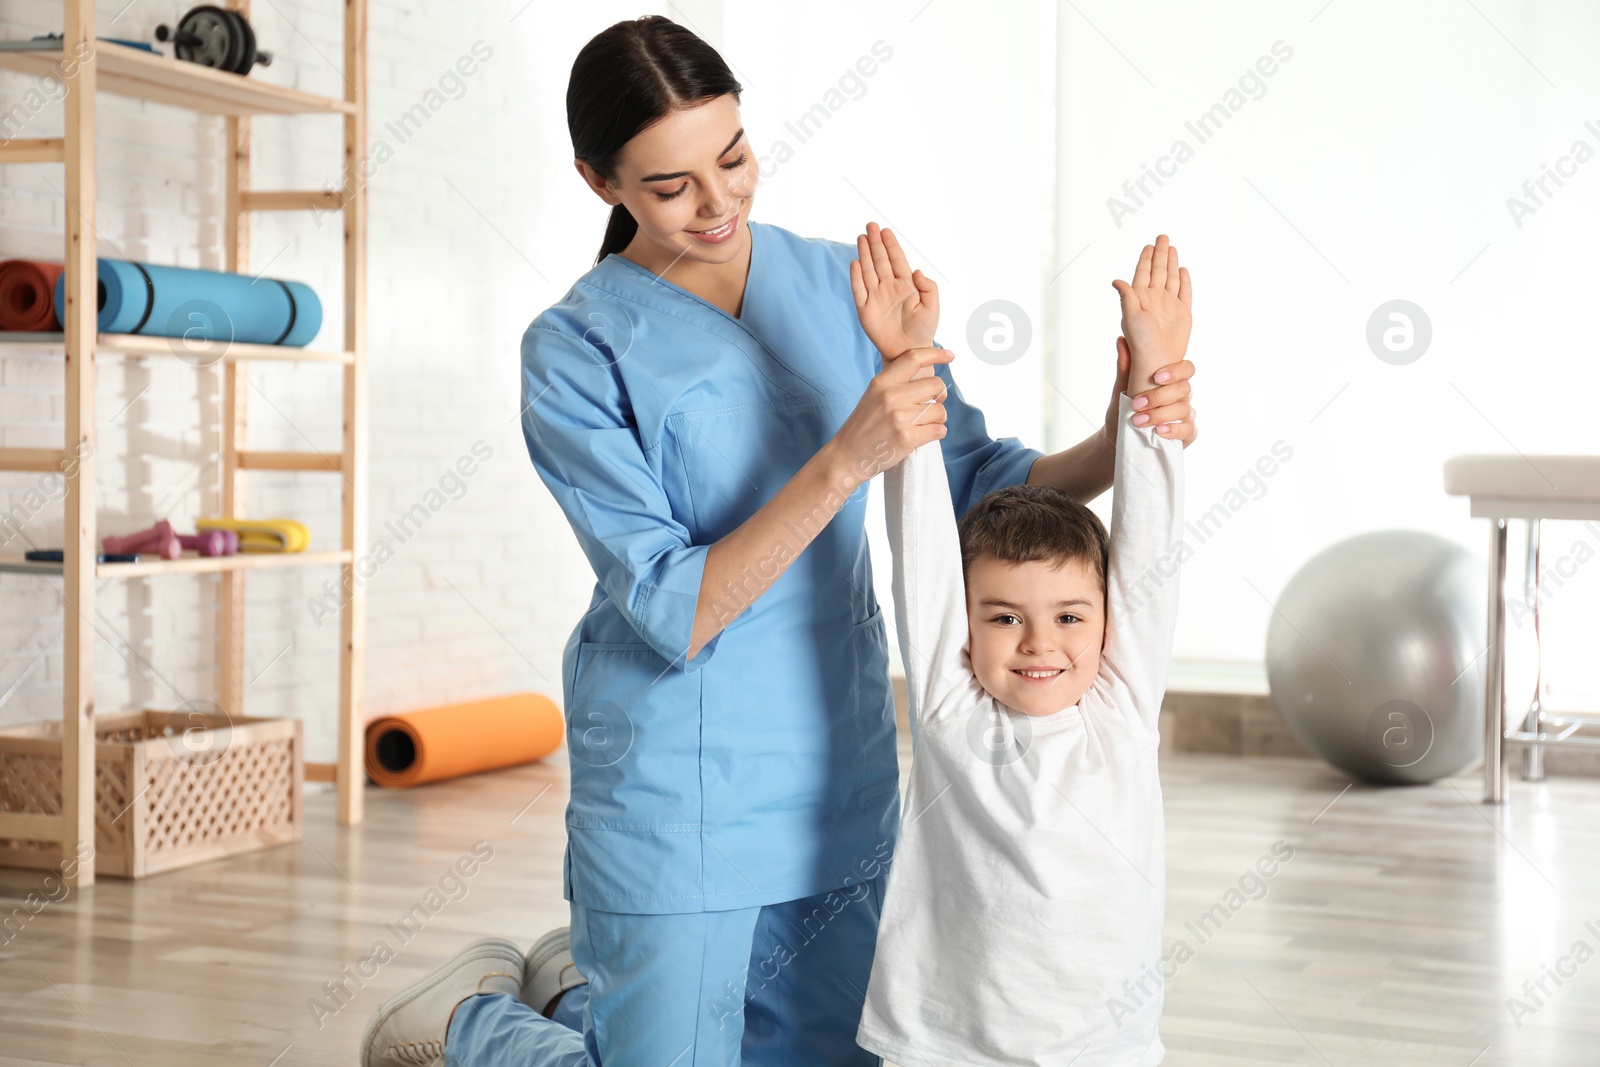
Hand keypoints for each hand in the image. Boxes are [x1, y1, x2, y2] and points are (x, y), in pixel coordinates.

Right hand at [828, 346, 952, 477]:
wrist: (846, 456)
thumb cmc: (863, 426)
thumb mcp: (873, 395)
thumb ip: (896, 383)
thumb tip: (930, 378)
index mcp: (882, 382)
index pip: (914, 357)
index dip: (936, 354)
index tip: (950, 355)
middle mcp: (891, 396)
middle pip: (936, 385)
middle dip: (939, 397)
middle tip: (930, 406)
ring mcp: (900, 417)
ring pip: (940, 410)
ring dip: (937, 419)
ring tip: (921, 425)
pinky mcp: (907, 438)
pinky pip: (939, 430)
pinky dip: (936, 433)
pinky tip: (922, 436)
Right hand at [850, 221, 938, 361]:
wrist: (909, 351)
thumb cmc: (923, 330)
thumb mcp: (933, 307)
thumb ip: (928, 287)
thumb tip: (916, 271)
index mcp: (906, 285)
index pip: (897, 260)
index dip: (891, 245)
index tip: (885, 230)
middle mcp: (889, 288)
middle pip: (880, 261)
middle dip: (875, 243)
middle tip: (871, 225)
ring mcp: (876, 297)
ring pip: (868, 271)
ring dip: (864, 254)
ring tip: (861, 237)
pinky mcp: (865, 309)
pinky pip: (859, 290)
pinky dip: (856, 277)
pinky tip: (855, 263)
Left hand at [1104, 335, 1197, 447]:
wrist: (1118, 439)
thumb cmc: (1123, 411)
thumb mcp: (1121, 390)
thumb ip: (1126, 368)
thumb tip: (1121, 340)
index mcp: (1170, 382)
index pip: (1186, 369)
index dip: (1176, 371)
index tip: (1156, 377)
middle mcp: (1180, 397)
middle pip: (1184, 389)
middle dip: (1160, 396)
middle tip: (1137, 403)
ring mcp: (1185, 415)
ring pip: (1185, 409)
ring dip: (1160, 414)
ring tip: (1138, 420)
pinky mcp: (1186, 434)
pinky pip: (1189, 430)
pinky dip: (1175, 430)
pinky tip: (1159, 431)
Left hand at [1110, 234, 1191, 391]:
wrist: (1157, 360)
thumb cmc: (1140, 342)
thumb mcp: (1129, 317)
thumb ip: (1126, 297)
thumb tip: (1116, 281)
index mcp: (1141, 298)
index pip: (1143, 273)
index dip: (1146, 259)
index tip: (1149, 245)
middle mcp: (1155, 299)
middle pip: (1158, 271)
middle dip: (1161, 254)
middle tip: (1163, 237)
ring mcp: (1170, 305)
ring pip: (1171, 278)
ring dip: (1172, 263)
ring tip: (1172, 248)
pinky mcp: (1183, 313)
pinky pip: (1185, 292)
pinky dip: (1185, 281)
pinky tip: (1183, 270)